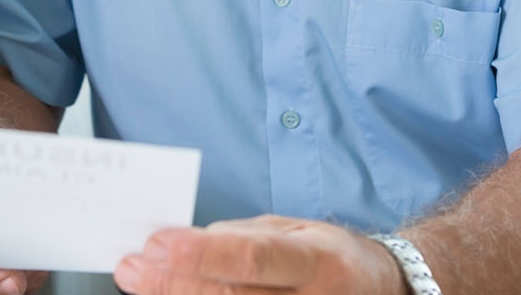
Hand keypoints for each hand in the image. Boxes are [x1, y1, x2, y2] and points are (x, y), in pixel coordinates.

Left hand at [113, 215, 403, 294]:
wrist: (388, 294)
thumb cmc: (328, 259)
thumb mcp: (295, 232)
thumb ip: (241, 237)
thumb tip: (182, 242)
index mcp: (318, 260)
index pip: (254, 258)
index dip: (202, 253)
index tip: (155, 243)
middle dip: (173, 284)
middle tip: (131, 268)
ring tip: (141, 283)